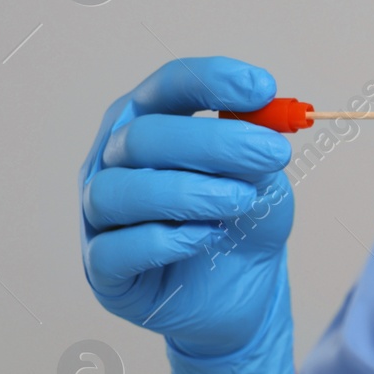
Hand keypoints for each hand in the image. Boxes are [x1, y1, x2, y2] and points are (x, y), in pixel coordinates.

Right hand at [79, 57, 296, 373]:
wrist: (241, 293)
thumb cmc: (243, 221)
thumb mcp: (262, 180)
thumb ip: (255, 150)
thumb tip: (259, 119)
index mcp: (149, 123)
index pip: (167, 87)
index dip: (211, 81)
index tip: (264, 88)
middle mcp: (112, 162)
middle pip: (143, 136)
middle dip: (215, 142)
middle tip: (273, 153)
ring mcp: (100, 216)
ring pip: (119, 191)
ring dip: (188, 192)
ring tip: (243, 201)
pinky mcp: (103, 271)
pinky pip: (115, 249)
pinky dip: (164, 240)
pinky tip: (208, 237)